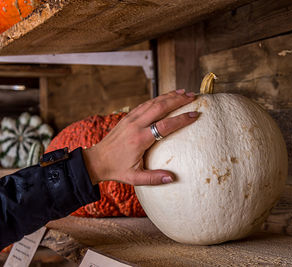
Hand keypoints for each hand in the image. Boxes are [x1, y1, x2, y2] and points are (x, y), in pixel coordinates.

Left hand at [82, 89, 198, 185]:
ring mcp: (130, 119)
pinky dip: (158, 98)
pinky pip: (145, 104)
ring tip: (184, 92)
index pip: (165, 125)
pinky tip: (167, 97)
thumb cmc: (116, 170)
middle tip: (193, 96)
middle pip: (160, 107)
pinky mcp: (128, 117)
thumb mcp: (134, 178)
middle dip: (178, 100)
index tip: (195, 115)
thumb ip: (153, 178)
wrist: (96, 160)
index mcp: (139, 139)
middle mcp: (135, 125)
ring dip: (169, 96)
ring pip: (153, 102)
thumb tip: (172, 178)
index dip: (181, 119)